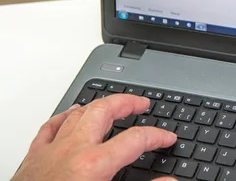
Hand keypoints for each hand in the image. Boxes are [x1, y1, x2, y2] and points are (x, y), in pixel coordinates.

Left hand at [12, 94, 176, 180]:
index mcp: (95, 165)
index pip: (136, 140)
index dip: (157, 136)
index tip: (168, 138)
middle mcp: (73, 150)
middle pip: (105, 111)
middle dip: (127, 103)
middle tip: (142, 103)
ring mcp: (52, 151)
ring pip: (78, 114)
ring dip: (99, 106)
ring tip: (112, 105)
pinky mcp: (34, 158)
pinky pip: (50, 127)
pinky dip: (64, 116)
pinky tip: (71, 114)